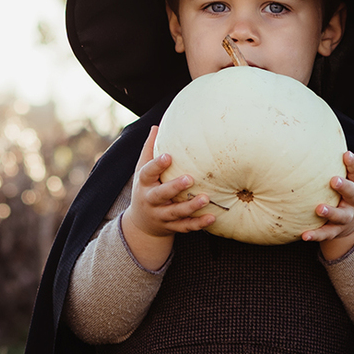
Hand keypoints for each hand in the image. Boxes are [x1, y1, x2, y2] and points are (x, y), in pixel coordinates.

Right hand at [121, 126, 215, 268]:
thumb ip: (149, 150)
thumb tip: (157, 126)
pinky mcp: (171, 227)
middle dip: (174, 187)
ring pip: (175, 213)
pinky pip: (185, 226)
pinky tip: (212, 217)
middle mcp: (150, 200)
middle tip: (190, 178)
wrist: (141, 225)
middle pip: (160, 194)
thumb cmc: (147, 188)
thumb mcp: (142, 170)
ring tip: (206, 198)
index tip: (168, 156)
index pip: (147, 173)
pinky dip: (198, 224)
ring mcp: (160, 216)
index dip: (157, 165)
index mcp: (144, 183)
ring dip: (190, 207)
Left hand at [303, 151, 353, 259]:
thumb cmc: (341, 193)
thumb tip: (308, 137)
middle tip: (333, 180)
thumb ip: (330, 164)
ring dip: (330, 212)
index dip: (353, 164)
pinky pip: (326, 234)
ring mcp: (347, 217)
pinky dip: (316, 235)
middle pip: (353, 193)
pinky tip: (304, 235)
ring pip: (340, 216)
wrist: (351, 224)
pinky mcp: (337, 231)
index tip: (346, 154)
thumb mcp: (344, 178)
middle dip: (344, 187)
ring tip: (318, 209)